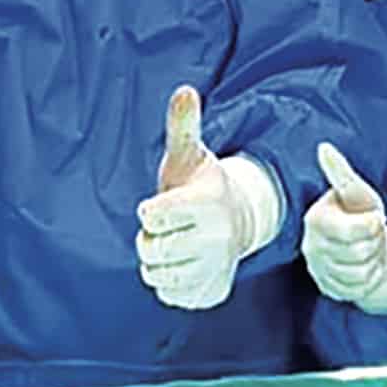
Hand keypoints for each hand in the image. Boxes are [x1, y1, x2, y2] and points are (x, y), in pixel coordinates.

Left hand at [137, 86, 281, 309]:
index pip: (151, 216)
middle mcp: (216, 239)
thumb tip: (185, 90)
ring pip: (155, 275)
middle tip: (167, 227)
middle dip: (150, 238)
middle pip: (150, 250)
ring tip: (175, 244)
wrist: (236, 221)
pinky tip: (185, 264)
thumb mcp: (190, 154)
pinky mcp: (210, 294)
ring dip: (156, 261)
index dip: (151, 210)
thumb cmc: (200, 185)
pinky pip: (168, 295)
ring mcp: (215, 269)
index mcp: (207, 203)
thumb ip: (182, 125)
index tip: (163, 205)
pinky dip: (169, 283)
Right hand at [301, 142, 386, 315]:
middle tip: (372, 236)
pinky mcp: (328, 288)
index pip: (349, 231)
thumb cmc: (360, 214)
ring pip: (359, 274)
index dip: (371, 226)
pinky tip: (365, 267)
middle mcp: (312, 247)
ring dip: (373, 262)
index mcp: (316, 220)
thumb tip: (324, 147)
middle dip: (374, 244)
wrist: (366, 248)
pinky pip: (357, 290)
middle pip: (358, 254)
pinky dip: (368, 280)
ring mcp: (319, 269)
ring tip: (369, 250)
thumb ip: (341, 173)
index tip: (375, 217)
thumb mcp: (357, 193)